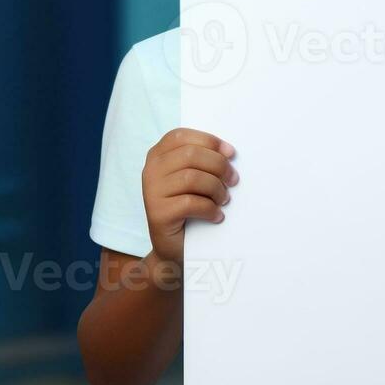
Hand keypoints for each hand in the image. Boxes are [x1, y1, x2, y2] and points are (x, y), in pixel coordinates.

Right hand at [142, 128, 237, 271]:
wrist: (173, 247)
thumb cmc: (188, 208)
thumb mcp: (192, 179)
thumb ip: (201, 161)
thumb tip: (229, 153)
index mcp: (157, 156)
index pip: (181, 136)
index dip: (209, 141)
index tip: (230, 153)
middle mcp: (150, 171)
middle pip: (190, 155)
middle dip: (219, 166)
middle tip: (233, 180)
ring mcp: (151, 192)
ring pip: (192, 178)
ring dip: (216, 189)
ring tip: (224, 199)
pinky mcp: (157, 213)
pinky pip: (190, 203)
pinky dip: (210, 209)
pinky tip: (216, 215)